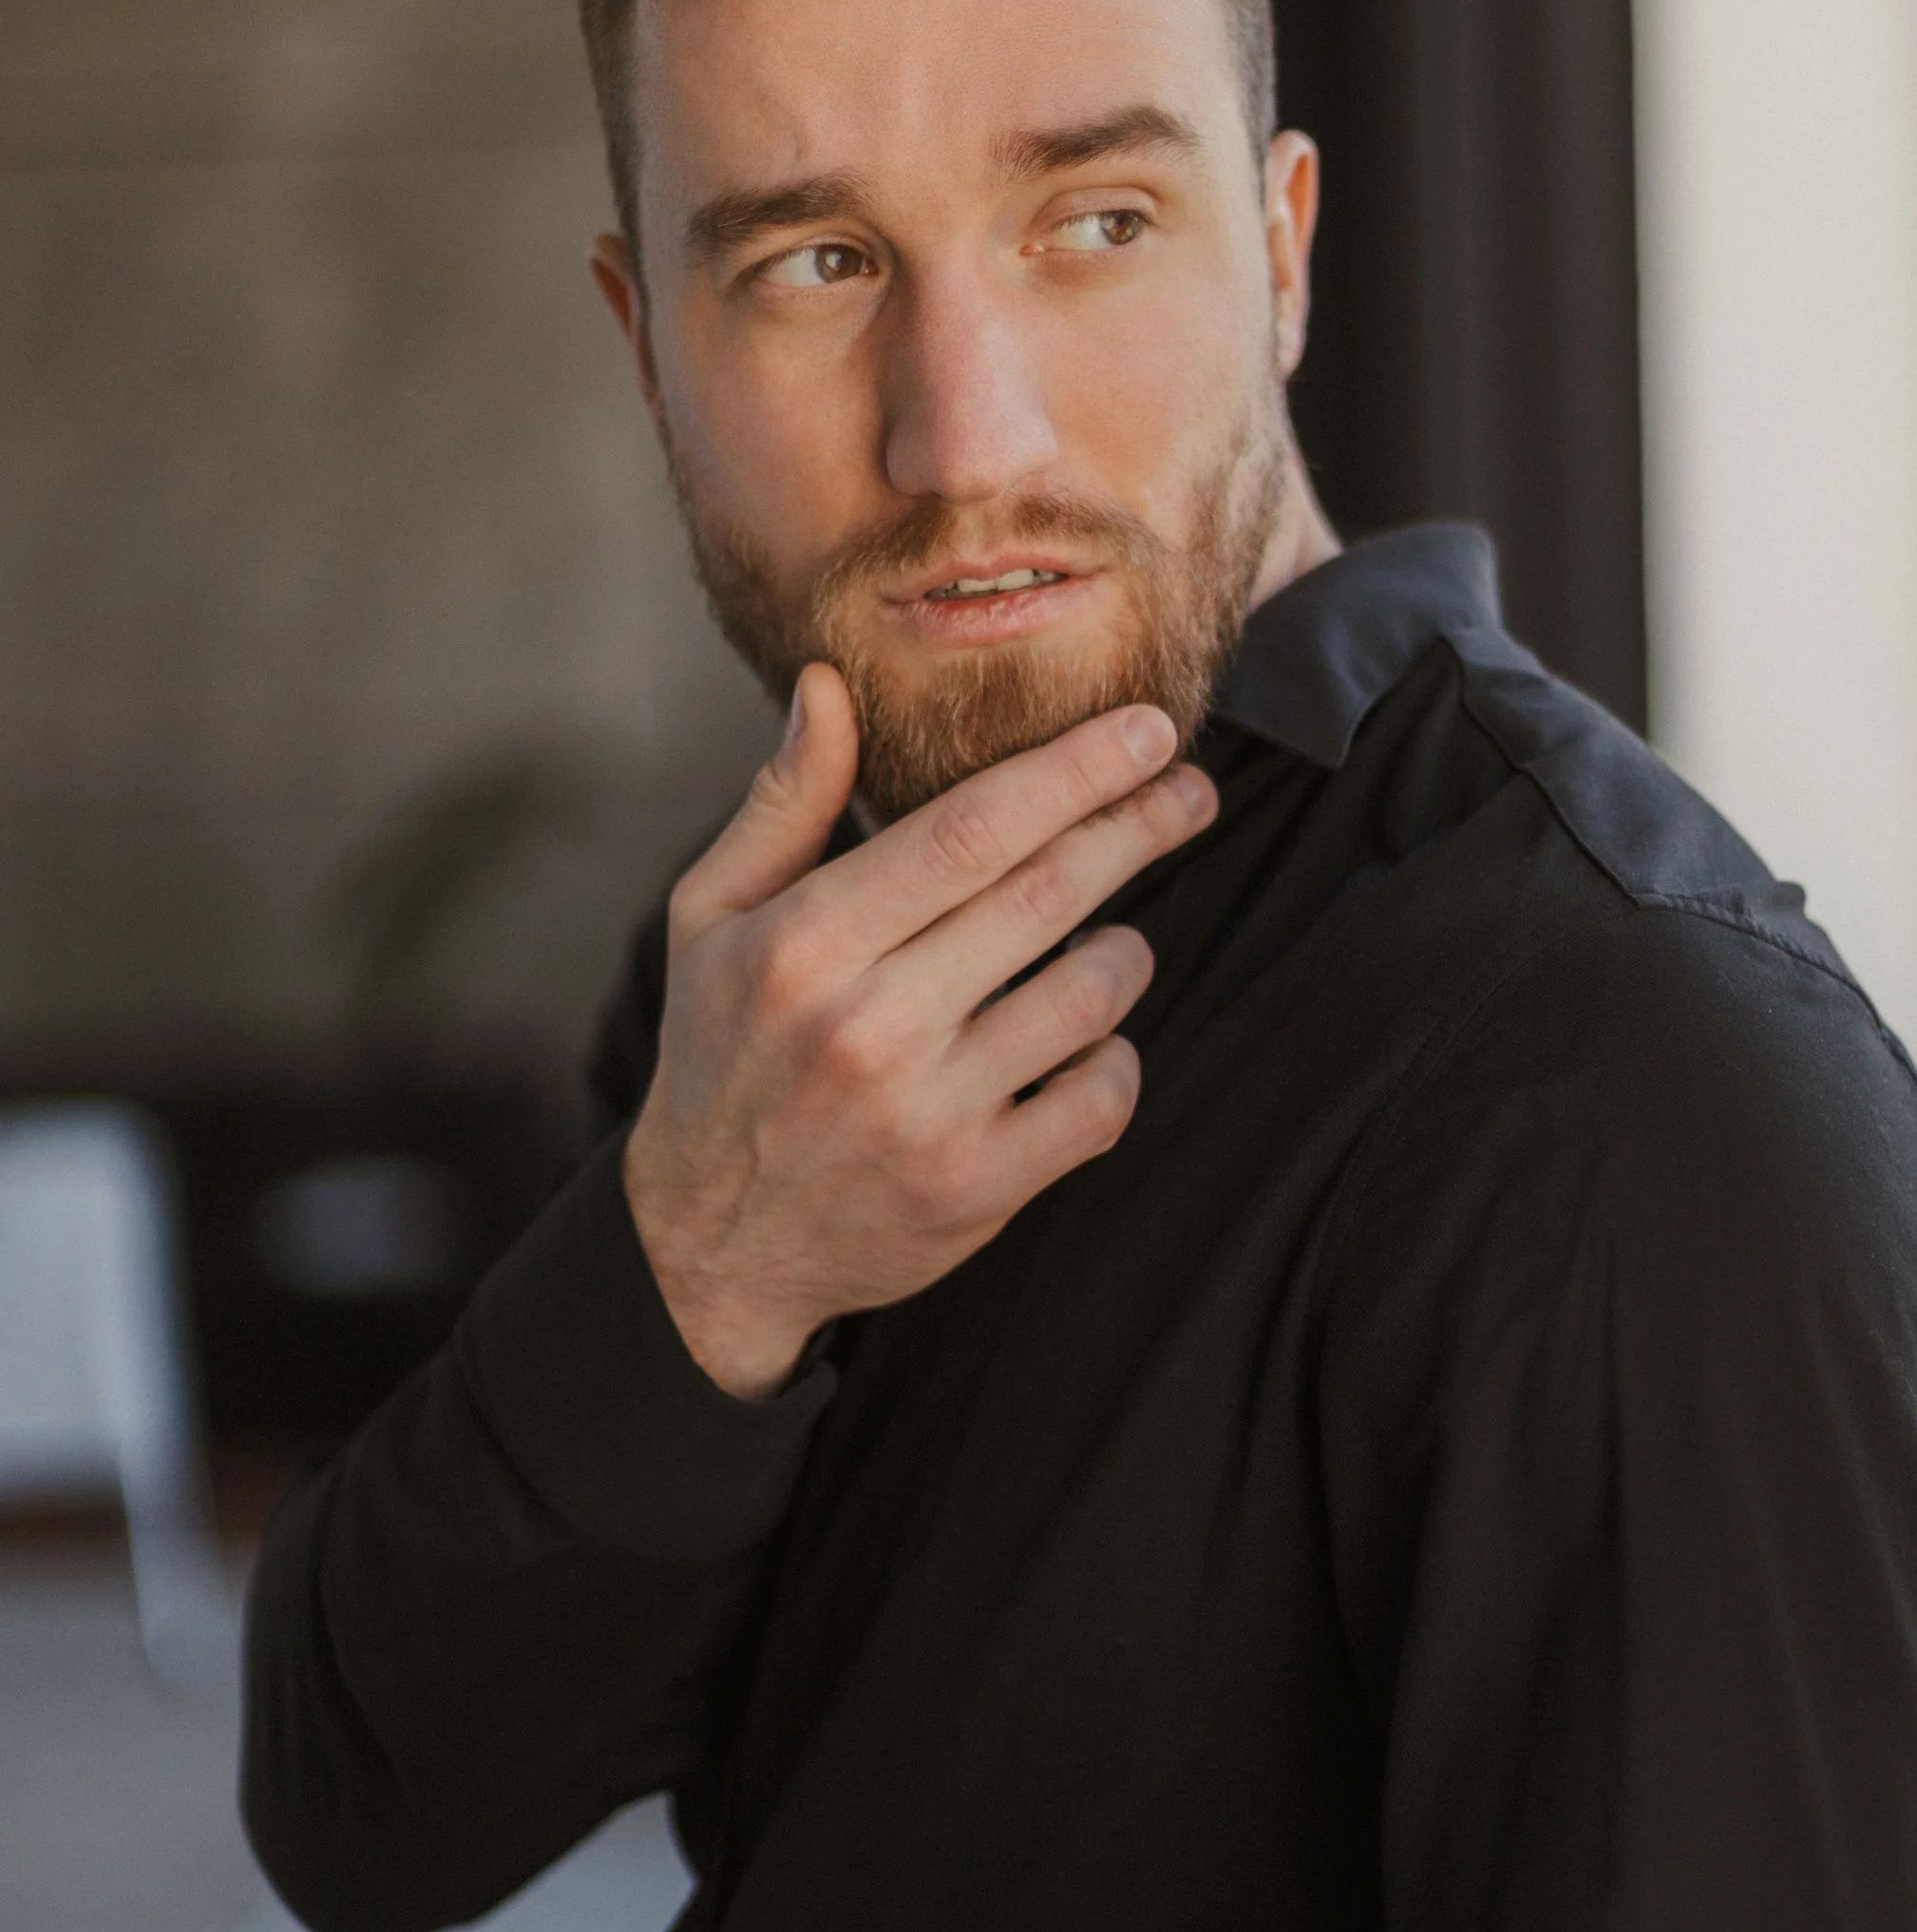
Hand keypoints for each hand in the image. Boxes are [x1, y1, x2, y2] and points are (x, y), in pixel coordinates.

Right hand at [622, 665, 1219, 1396]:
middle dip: (1139, 827)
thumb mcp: (710, 918)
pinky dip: (1116, 1057)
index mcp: (806, 944)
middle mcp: (869, 1027)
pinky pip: (1102, 1099)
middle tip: (1190, 791)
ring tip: (1112, 937)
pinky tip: (1088, 1040)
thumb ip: (784, 803)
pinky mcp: (977, 1189)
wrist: (711, 1245)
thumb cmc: (720, 1053)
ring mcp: (929, 1115)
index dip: (1075, 770)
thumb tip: (831, 686)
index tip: (1145, 728)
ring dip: (1125, 951)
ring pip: (1092, 993)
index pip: (972, 828)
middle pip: (1049, 894)